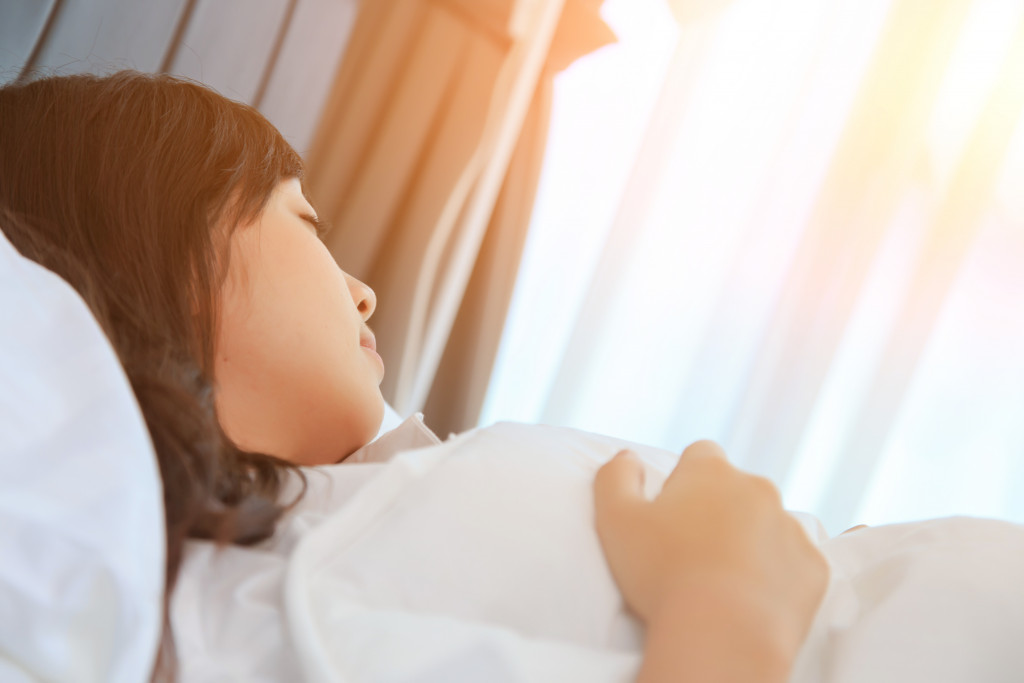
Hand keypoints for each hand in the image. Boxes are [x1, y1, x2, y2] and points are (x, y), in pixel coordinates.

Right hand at [593, 441, 828, 680]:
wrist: (723, 634)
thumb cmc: (662, 574)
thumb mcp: (615, 520)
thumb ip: (615, 477)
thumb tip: (627, 457)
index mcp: (710, 471)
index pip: (700, 454)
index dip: (683, 480)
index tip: (671, 515)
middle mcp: (758, 488)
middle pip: (736, 490)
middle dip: (719, 511)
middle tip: (692, 553)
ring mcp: (791, 527)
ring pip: (768, 525)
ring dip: (750, 542)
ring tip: (722, 582)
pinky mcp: (814, 566)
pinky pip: (794, 563)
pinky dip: (776, 576)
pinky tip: (751, 600)